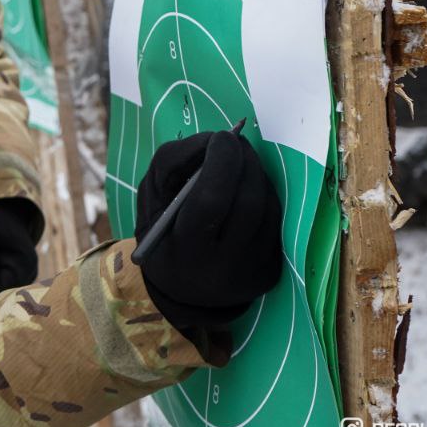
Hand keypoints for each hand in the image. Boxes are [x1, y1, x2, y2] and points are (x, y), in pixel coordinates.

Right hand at [135, 129, 282, 328]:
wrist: (183, 290)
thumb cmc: (162, 233)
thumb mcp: (150, 199)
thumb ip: (172, 163)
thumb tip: (214, 140)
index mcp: (184, 250)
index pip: (211, 200)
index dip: (221, 161)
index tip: (221, 136)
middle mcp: (222, 267)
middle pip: (247, 202)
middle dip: (244, 162)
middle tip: (234, 141)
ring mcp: (252, 272)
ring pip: (267, 208)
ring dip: (256, 175)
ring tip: (239, 163)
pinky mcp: (271, 272)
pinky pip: (276, 223)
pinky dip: (264, 196)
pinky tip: (248, 189)